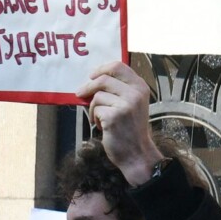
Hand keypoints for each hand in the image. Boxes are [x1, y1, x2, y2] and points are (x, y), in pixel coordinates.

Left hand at [83, 62, 158, 188]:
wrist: (137, 153)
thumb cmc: (131, 129)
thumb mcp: (132, 104)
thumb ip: (120, 90)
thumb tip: (93, 80)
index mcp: (140, 87)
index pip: (118, 66)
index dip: (101, 69)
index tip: (92, 76)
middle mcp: (135, 93)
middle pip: (103, 79)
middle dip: (88, 87)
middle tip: (79, 94)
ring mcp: (126, 104)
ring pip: (97, 96)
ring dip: (93, 108)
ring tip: (100, 119)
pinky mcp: (114, 116)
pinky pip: (95, 110)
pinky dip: (94, 118)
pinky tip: (102, 126)